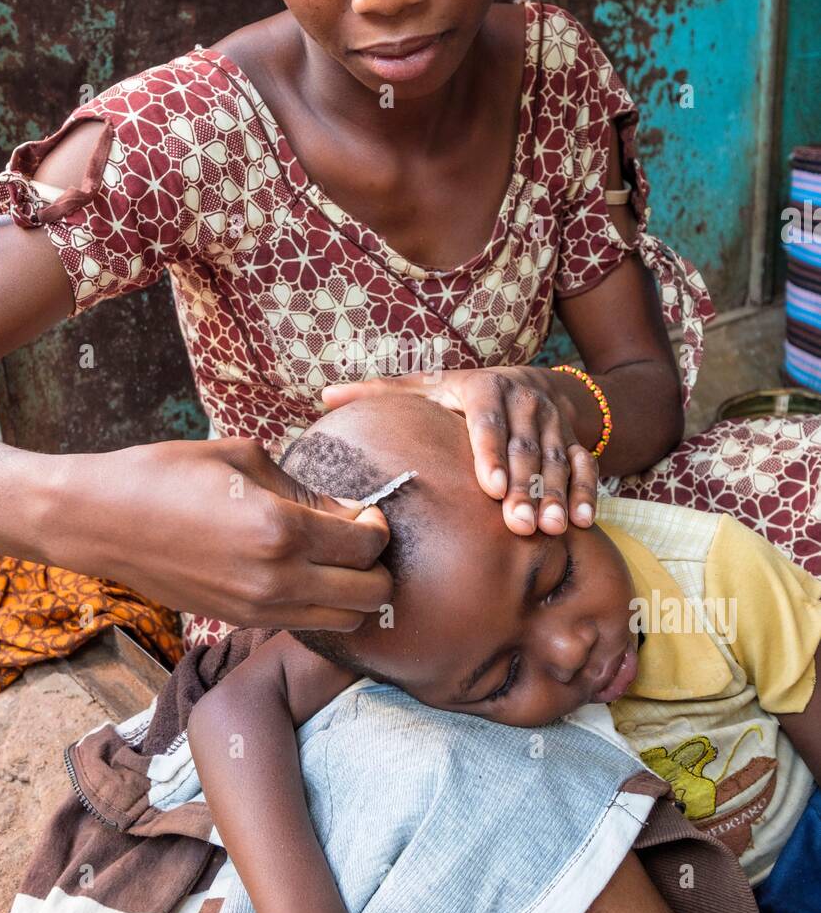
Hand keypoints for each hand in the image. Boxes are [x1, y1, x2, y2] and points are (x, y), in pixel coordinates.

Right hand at [51, 437, 391, 629]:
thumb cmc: (169, 474)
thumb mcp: (246, 458)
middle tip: (357, 538)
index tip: (364, 510)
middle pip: (371, 594)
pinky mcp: (240, 621)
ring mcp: (259, 608)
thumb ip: (304, 488)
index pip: (368, 544)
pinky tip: (304, 576)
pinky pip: (308, 626)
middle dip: (377, 565)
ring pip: (346, 622)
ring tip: (335, 561)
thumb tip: (345, 511)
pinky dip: (323, 607)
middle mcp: (278, 579)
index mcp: (282, 529)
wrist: (103, 521)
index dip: (377, 525)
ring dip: (354, 593)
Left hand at [322, 367, 597, 535]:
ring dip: (558, 496)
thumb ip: (383, 394)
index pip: (488, 420)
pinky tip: (585, 524)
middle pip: (525, 448)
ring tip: (553, 530)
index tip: (488, 487)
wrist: (536, 382)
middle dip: (525, 487)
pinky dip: (588, 494)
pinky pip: (586, 466)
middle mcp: (524, 400)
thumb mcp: (429, 387)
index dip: (490, 452)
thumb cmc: (465, 395)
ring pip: (557, 460)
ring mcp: (553, 422)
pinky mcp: (575, 440)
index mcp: (483, 388)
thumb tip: (325, 398)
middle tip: (519, 525)